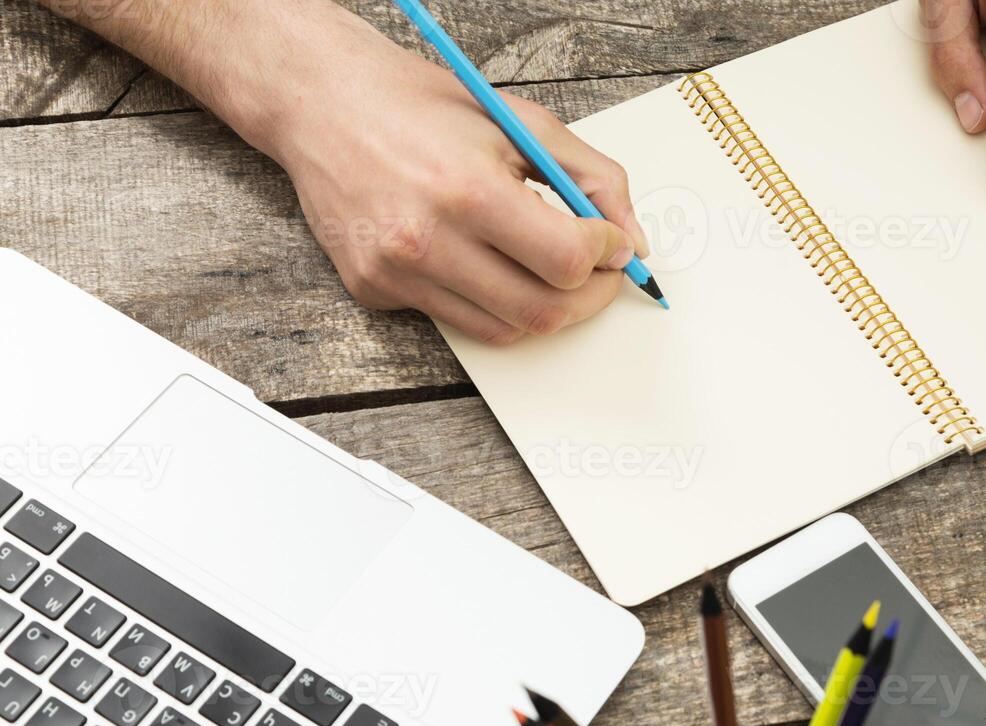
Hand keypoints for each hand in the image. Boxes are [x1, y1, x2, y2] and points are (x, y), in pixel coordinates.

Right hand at [262, 11, 648, 343]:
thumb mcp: (520, 122)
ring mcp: (395, 273)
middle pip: (541, 311)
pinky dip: (486, 300)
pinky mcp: (373, 290)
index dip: (606, 257)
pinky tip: (479, 259)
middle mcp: (426, 240)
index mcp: (466, 189)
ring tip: (548, 270)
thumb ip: (592, 177)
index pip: (565, 260)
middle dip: (589, 299)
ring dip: (542, 307)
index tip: (612, 245)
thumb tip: (631, 239)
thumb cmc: (421, 106)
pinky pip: (455, 319)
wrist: (321, 102)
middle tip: (599, 276)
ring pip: (502, 329)